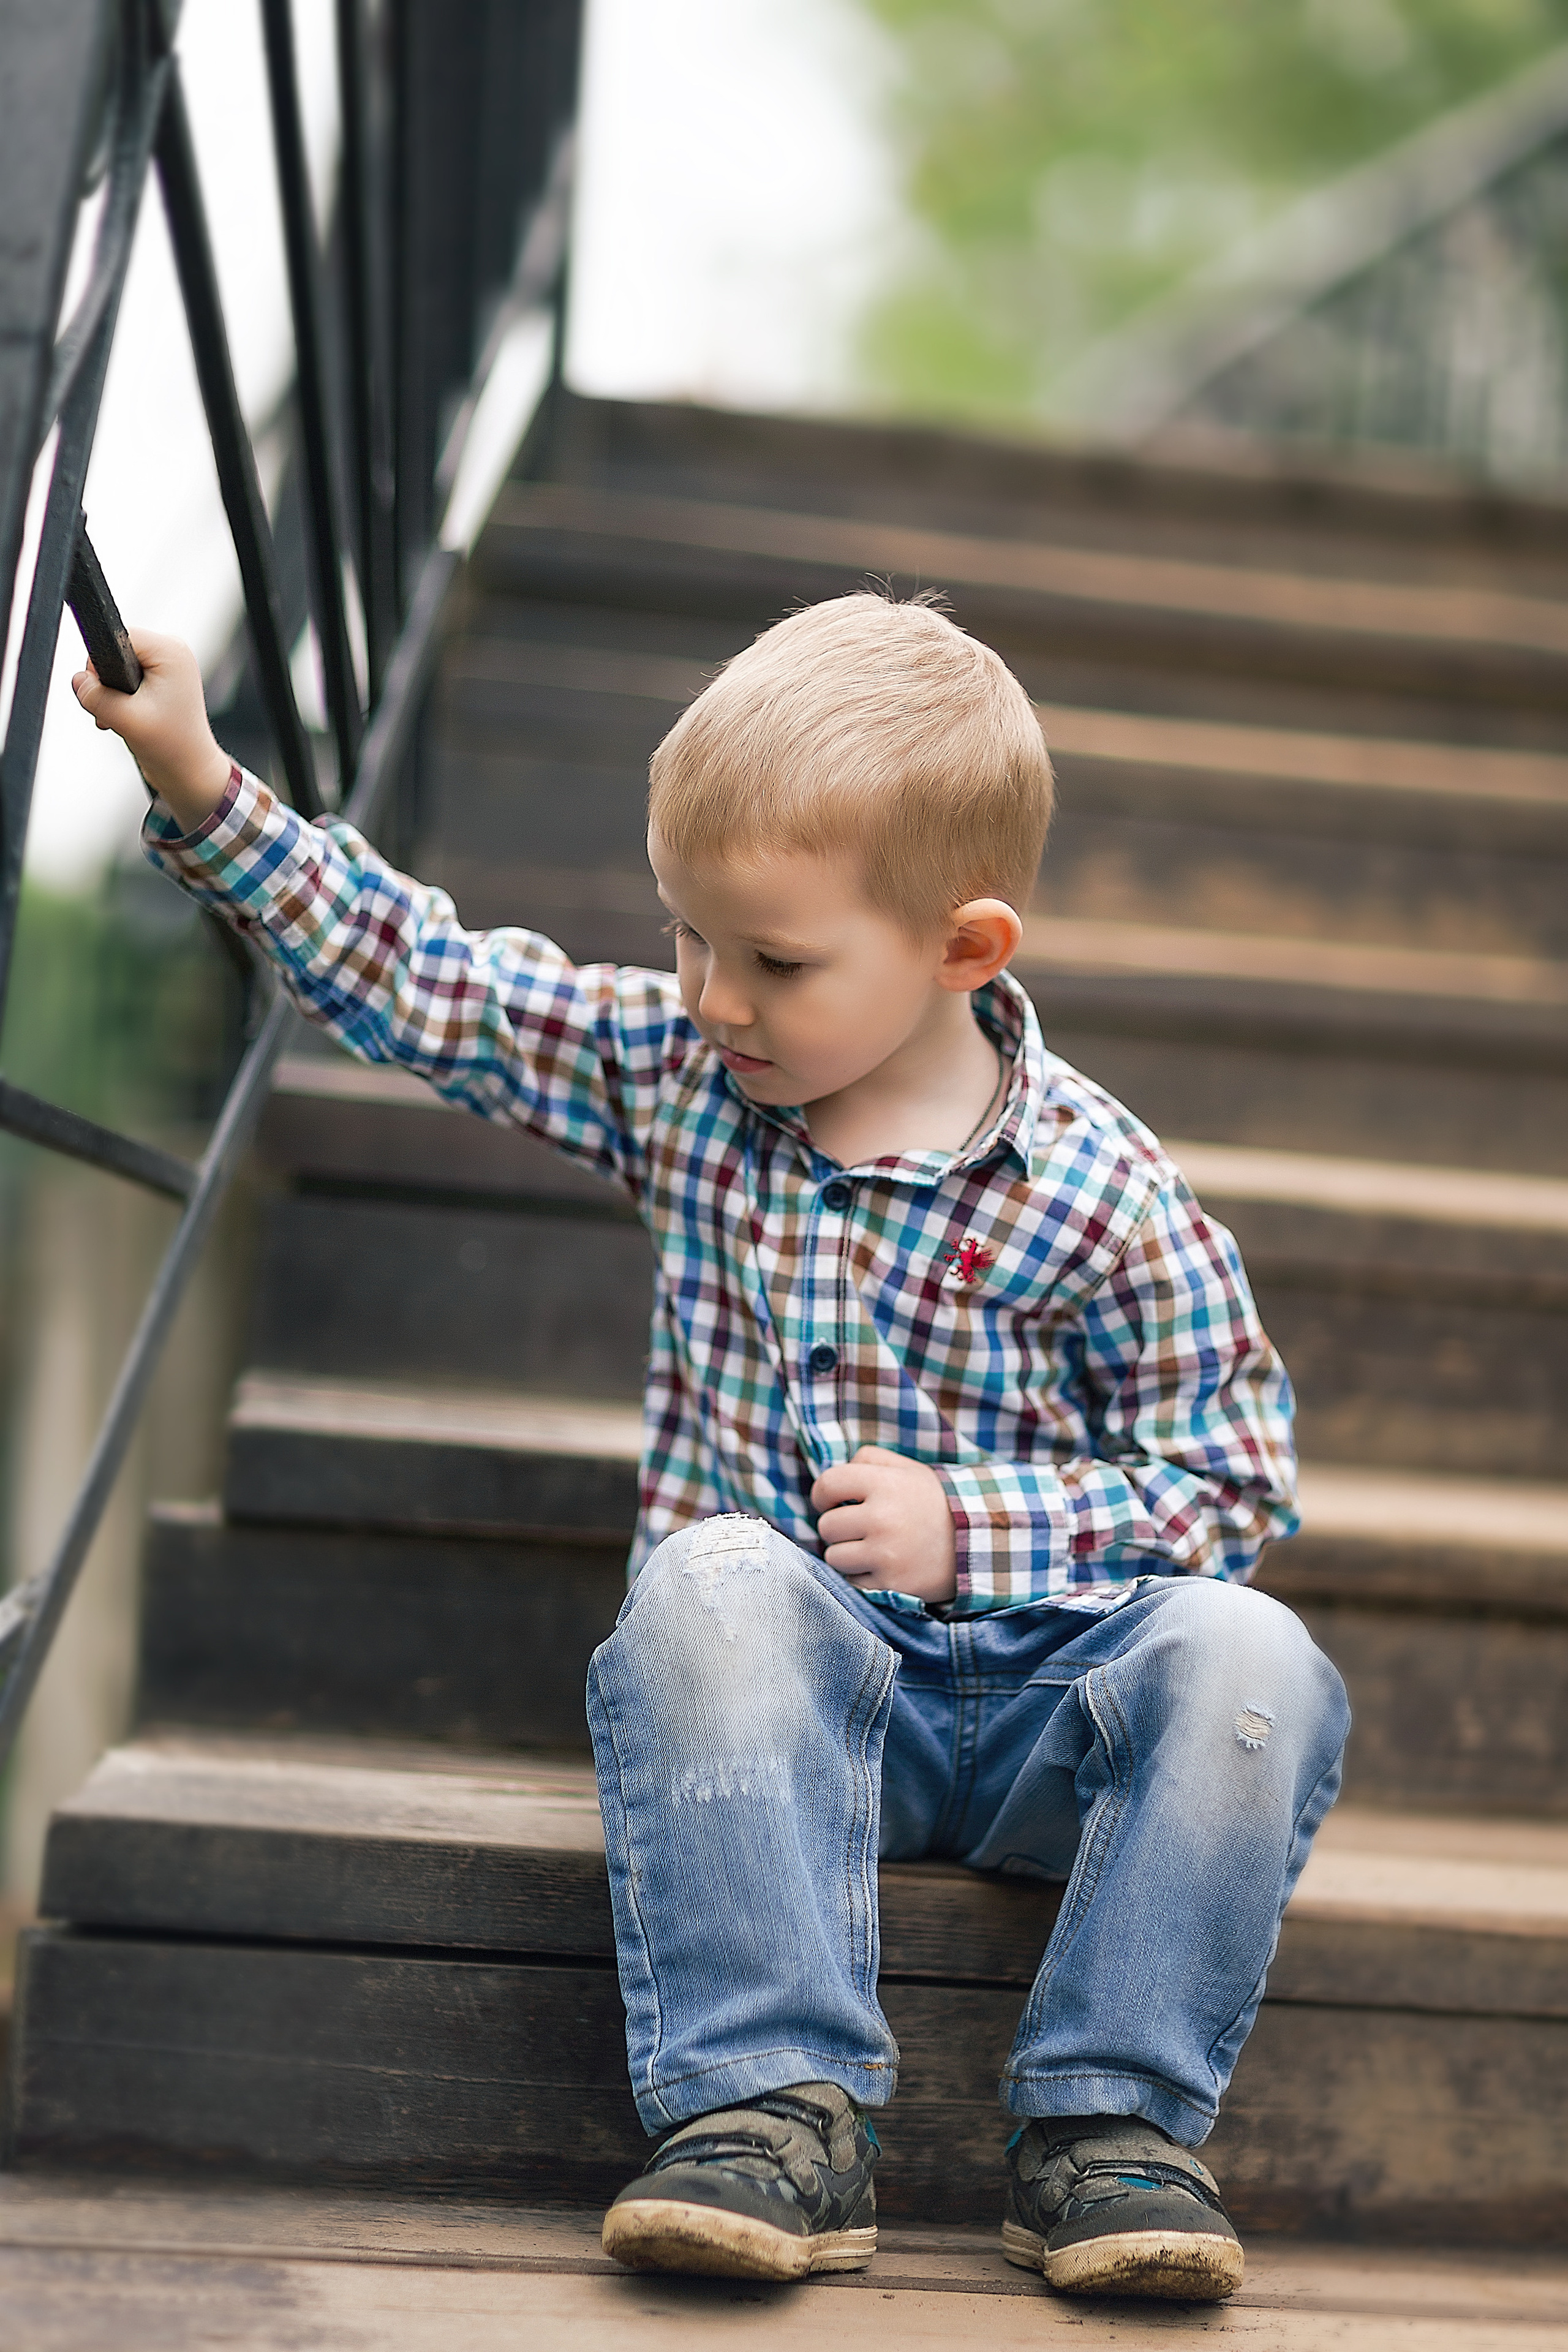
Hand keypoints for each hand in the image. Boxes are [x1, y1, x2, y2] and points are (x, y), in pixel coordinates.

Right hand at [73, 629, 232, 832]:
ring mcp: (167, 666)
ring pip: (116, 666)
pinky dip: (119, 699)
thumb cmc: (172, 747)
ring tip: (125, 719)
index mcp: (170, 651)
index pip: (115, 637)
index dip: (100, 665)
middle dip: (107, 683)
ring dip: (112, 695)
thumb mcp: (125, 720)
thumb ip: (95, 696)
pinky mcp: (160, 680)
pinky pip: (124, 678)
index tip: (109, 695)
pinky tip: (127, 718)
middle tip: (119, 713)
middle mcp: (171, 652)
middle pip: (114, 651)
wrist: (189, 772)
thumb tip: (77, 679)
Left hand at [811, 1445, 956, 1603]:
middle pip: (827, 1525)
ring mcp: (885, 1554)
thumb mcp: (909, 1470)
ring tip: (872, 1549)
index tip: (829, 1503)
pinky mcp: (890, 1584)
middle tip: (860, 1528)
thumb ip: (869, 1460)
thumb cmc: (934, 1504)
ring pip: (834, 1556)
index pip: (827, 1484)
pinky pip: (852, 1581)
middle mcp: (882, 1518)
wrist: (977, 1544)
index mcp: (884, 1484)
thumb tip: (832, 1478)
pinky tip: (883, 1566)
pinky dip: (862, 1576)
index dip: (822, 1494)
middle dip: (838, 1528)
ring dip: (847, 1554)